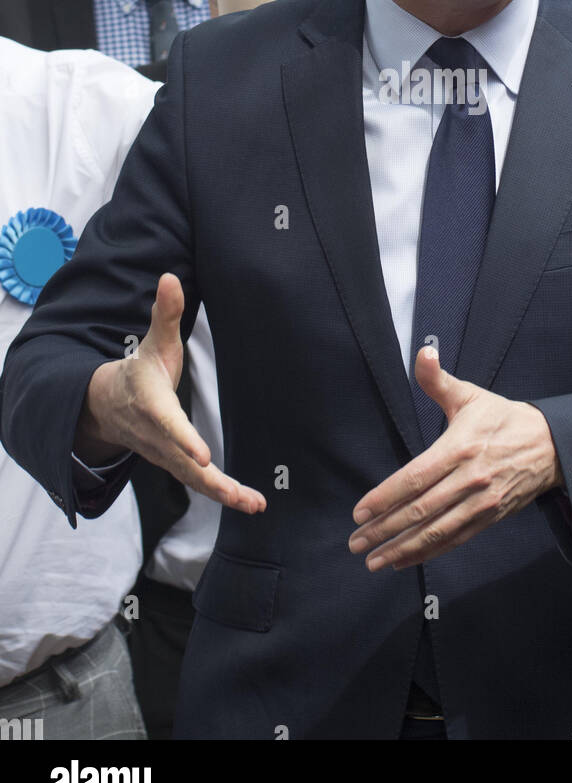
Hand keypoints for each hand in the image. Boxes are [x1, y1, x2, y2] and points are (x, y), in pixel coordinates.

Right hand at [74, 272, 265, 514]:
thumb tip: (170, 277)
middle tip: (239, 494)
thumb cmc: (139, 371)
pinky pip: (198, 483)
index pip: (168, 424)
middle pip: (183, 462)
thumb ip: (166, 313)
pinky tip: (250, 504)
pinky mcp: (175, 464)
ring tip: (254, 505)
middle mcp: (158, 436)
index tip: (202, 456)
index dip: (183, 440)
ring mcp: (165, 455)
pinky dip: (222, 495)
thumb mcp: (153, 342)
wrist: (108, 406)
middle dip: (210, 481)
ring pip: (193, 480)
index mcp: (152, 404)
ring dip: (223, 494)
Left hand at [348, 346, 562, 568]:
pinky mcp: (489, 518)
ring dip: (402, 548)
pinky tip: (404, 560)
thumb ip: (437, 380)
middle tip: (355, 542)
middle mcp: (469, 479)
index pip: (415, 478)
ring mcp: (480, 503)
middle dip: (384, 529)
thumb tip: (423, 352)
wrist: (550, 445)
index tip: (360, 511)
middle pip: (420, 510)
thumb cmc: (502, 418)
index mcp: (459, 447)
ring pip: (436, 531)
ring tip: (373, 560)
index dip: (386, 497)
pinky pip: (454, 540)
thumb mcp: (470, 395)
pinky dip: (427, 553)